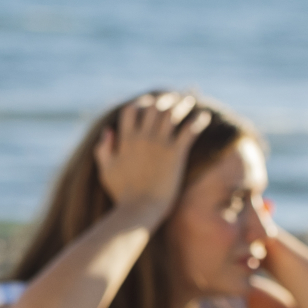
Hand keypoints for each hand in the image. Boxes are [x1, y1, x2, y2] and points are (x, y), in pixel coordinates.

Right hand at [95, 93, 210, 222]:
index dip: (141, 103)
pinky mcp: (176, 154)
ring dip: (182, 105)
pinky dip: (197, 121)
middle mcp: (142, 137)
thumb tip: (108, 131)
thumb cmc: (123, 194)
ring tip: (190, 101)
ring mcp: (160, 144)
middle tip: (174, 98)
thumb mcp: (106, 170)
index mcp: (125, 139)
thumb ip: (103, 149)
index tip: (149, 102)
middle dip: (165, 100)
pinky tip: (204, 117)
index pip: (132, 109)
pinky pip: (189, 130)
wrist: (140, 210)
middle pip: (154, 107)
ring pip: (172, 114)